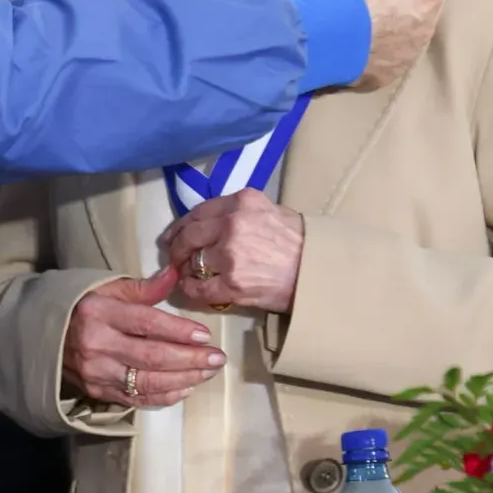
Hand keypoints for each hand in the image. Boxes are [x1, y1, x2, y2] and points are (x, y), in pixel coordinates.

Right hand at [62, 266, 224, 408]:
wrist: (47, 335)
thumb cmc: (83, 307)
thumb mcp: (107, 290)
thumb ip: (143, 288)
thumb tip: (175, 274)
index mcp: (99, 313)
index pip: (146, 324)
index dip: (178, 330)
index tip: (205, 335)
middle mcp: (97, 345)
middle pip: (151, 356)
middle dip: (190, 359)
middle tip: (217, 358)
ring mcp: (97, 372)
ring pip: (147, 381)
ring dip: (183, 379)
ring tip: (208, 372)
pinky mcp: (98, 392)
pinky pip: (137, 398)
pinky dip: (164, 396)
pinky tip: (185, 388)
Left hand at [162, 189, 304, 311]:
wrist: (319, 272)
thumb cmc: (299, 242)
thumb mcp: (270, 211)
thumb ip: (240, 212)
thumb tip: (212, 223)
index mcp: (241, 202)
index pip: (199, 211)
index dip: (182, 225)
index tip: (174, 234)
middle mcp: (232, 223)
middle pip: (190, 234)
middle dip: (177, 247)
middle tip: (173, 257)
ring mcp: (230, 254)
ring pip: (191, 260)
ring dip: (184, 269)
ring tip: (184, 274)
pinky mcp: (232, 282)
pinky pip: (200, 287)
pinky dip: (191, 290)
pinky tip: (192, 290)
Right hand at [322, 0, 443, 91]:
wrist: (329, 37)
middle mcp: (429, 24)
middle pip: (419, 10)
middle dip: (399, 4)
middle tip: (370, 0)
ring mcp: (412, 53)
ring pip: (405, 38)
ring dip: (388, 31)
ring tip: (358, 28)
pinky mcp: (393, 75)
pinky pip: (387, 60)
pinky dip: (374, 53)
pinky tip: (352, 47)